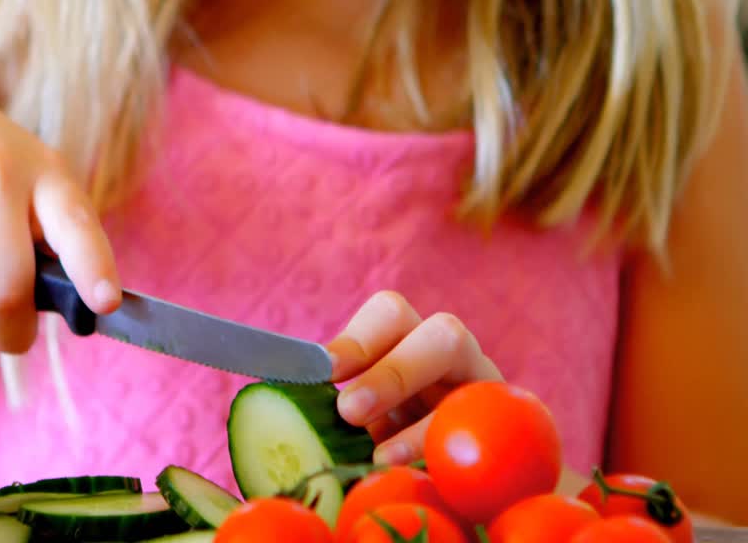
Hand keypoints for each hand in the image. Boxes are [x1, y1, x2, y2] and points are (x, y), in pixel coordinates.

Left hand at [325, 292, 502, 464]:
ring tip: (380, 454)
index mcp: (410, 341)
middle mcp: (456, 358)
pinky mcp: (511, 429)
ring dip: (423, 421)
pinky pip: (486, 432)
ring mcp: (490, 391)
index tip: (322, 372)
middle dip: (395, 372)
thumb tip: (277, 410)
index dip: (356, 340)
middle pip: (444, 335)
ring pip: (477, 386)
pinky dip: (442, 453)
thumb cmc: (395, 439)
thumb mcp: (365, 420)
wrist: (472, 474)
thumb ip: (333, 411)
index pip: (390, 315)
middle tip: (350, 410)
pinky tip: (410, 472)